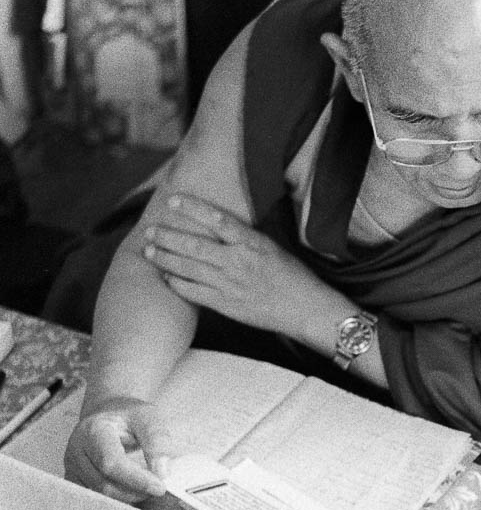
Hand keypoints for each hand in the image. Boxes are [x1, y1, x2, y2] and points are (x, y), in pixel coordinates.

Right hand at [65, 398, 172, 501]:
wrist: (111, 418)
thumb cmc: (131, 419)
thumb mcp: (149, 418)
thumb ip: (157, 441)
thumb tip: (161, 472)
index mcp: (92, 430)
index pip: (111, 463)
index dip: (137, 479)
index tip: (160, 487)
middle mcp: (76, 450)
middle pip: (104, 484)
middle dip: (135, 491)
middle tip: (158, 488)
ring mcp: (72, 468)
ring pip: (100, 496)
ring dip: (129, 497)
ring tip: (147, 486)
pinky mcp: (74, 482)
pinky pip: (96, 501)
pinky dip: (118, 501)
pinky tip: (133, 492)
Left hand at [141, 193, 329, 336]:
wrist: (304, 308)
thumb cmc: (291, 276)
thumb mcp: (270, 247)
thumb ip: (243, 238)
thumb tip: (218, 225)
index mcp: (251, 243)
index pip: (217, 219)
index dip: (192, 208)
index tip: (173, 200)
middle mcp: (238, 261)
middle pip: (194, 245)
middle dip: (167, 237)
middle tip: (150, 231)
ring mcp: (230, 284)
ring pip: (188, 268)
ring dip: (165, 259)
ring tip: (148, 251)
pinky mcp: (226, 305)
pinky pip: (193, 293)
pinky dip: (177, 284)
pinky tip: (166, 277)